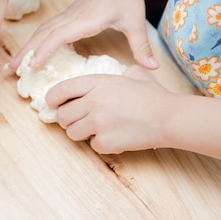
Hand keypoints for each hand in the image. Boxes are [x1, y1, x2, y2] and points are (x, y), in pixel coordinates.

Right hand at [8, 0, 158, 70]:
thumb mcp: (135, 22)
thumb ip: (142, 46)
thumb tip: (153, 68)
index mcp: (85, 19)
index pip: (58, 36)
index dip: (44, 51)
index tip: (32, 66)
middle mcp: (72, 16)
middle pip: (42, 35)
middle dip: (25, 52)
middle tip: (9, 69)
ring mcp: (68, 14)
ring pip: (41, 31)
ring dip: (26, 46)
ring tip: (12, 64)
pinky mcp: (69, 14)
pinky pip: (47, 28)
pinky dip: (35, 40)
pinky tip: (30, 51)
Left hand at [46, 65, 169, 153]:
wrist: (167, 117)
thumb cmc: (152, 95)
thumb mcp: (132, 74)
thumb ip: (116, 74)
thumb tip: (114, 74)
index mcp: (97, 83)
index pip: (61, 90)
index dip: (52, 98)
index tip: (52, 103)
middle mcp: (93, 102)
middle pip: (62, 115)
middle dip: (67, 119)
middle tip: (77, 120)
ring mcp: (97, 123)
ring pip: (72, 133)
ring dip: (81, 132)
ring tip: (96, 128)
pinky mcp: (105, 142)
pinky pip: (91, 145)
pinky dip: (100, 144)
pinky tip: (114, 136)